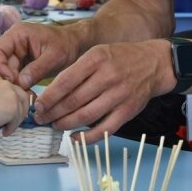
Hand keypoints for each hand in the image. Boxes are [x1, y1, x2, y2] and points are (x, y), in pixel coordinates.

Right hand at [0, 22, 81, 89]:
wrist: (76, 45)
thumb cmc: (66, 46)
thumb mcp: (54, 57)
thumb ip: (37, 69)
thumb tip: (20, 83)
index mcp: (18, 34)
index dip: (1, 67)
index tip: (13, 81)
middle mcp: (13, 41)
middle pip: (0, 62)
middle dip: (8, 77)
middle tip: (20, 91)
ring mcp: (16, 52)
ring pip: (6, 70)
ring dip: (14, 82)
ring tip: (25, 93)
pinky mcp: (21, 61)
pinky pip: (14, 73)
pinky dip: (19, 83)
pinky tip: (27, 91)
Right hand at [0, 78, 29, 134]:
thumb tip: (7, 111)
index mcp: (3, 83)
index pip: (16, 91)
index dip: (17, 102)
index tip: (14, 112)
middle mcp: (10, 87)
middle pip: (24, 99)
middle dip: (21, 111)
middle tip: (15, 122)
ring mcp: (14, 97)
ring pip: (20, 112)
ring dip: (14, 123)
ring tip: (5, 129)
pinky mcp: (15, 108)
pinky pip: (16, 121)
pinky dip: (11, 128)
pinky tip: (4, 132)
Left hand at [34, 40, 171, 142]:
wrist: (154, 63)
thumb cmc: (120, 58)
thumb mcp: (97, 53)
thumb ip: (77, 70)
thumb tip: (52, 92)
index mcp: (96, 59)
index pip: (66, 81)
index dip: (49, 96)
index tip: (37, 105)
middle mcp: (107, 76)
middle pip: (73, 100)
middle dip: (53, 112)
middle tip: (41, 118)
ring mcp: (119, 95)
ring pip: (86, 116)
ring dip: (66, 124)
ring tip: (55, 125)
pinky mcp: (128, 111)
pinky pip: (104, 129)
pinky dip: (87, 137)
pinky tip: (74, 137)